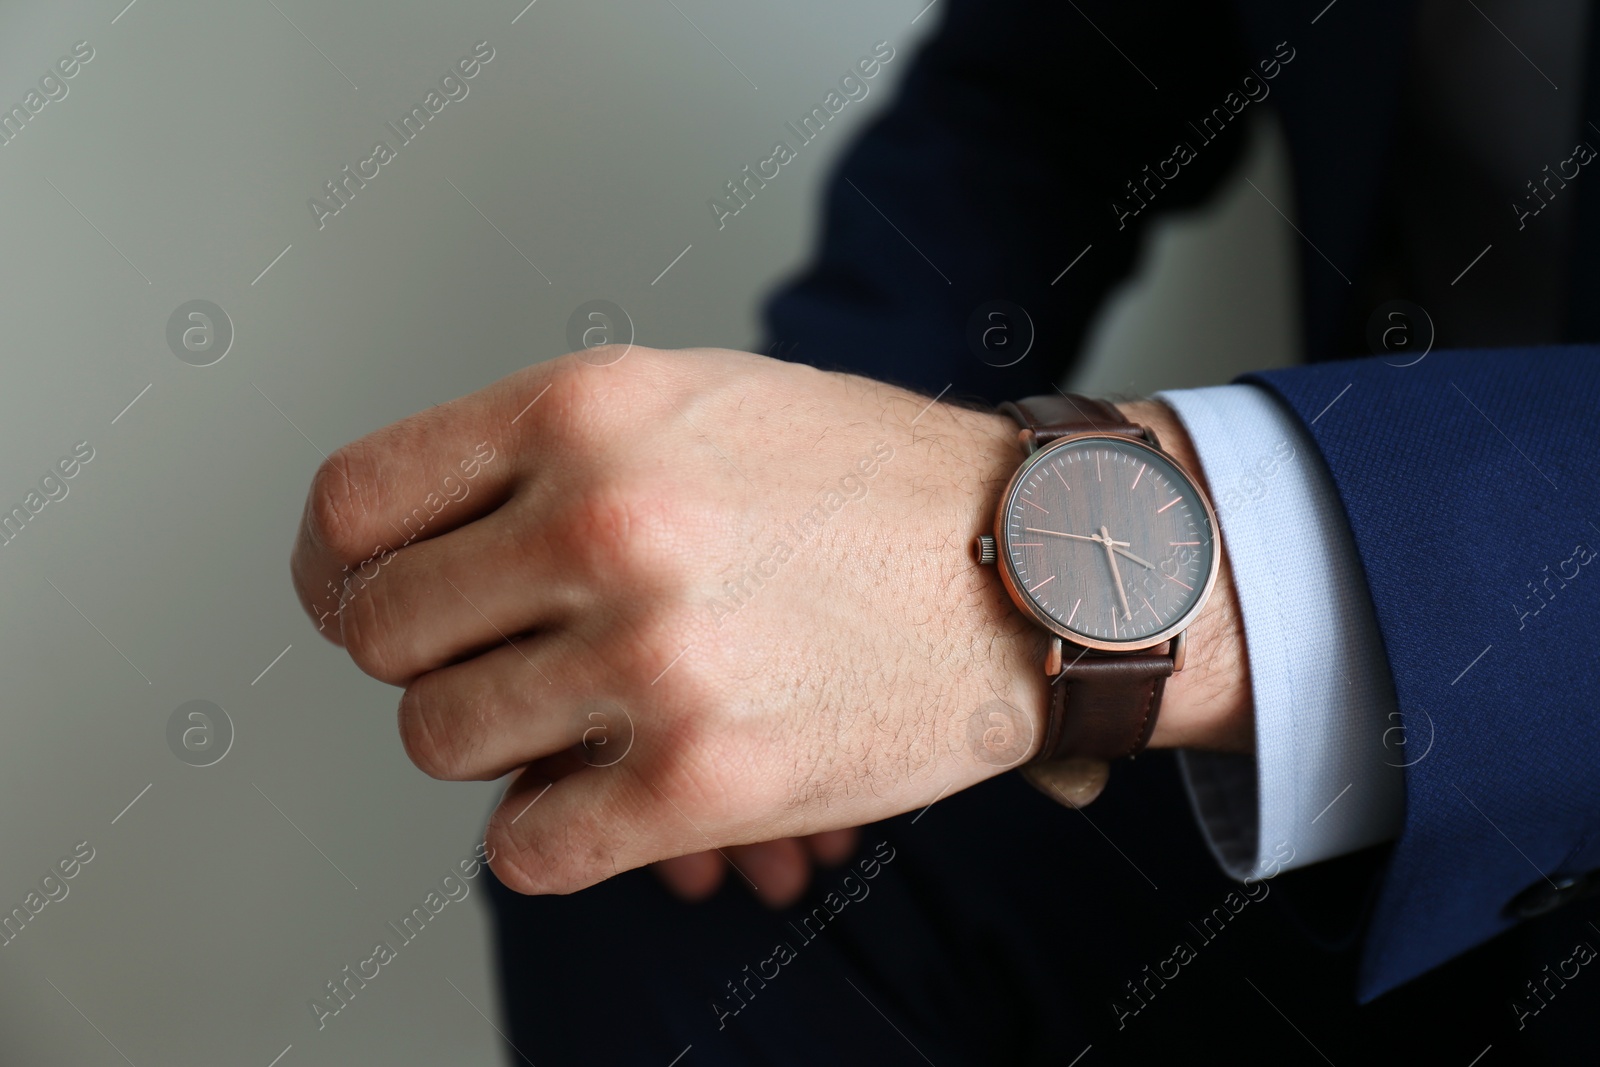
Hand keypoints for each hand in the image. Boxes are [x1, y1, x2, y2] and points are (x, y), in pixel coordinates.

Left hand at [289, 347, 1248, 895]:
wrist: (1033, 568)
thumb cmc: (863, 484)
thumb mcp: (691, 399)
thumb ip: (538, 454)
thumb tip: (391, 558)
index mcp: (586, 408)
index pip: (354, 504)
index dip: (339, 571)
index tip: (362, 604)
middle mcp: (602, 521)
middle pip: (381, 634)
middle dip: (433, 659)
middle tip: (508, 661)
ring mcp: (649, 657)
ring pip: (440, 743)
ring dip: (498, 745)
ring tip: (585, 717)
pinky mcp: (698, 783)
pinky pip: (521, 850)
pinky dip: (552, 834)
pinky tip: (616, 791)